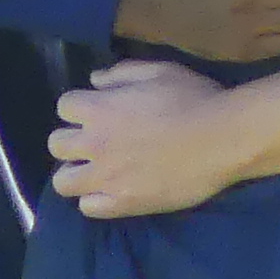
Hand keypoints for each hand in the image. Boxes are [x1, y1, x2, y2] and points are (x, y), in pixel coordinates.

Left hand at [48, 59, 247, 218]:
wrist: (222, 140)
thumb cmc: (194, 99)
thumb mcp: (161, 71)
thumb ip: (122, 73)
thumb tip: (94, 80)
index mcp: (100, 108)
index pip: (64, 106)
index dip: (79, 105)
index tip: (96, 108)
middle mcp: (95, 144)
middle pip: (56, 144)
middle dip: (71, 139)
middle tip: (94, 141)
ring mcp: (106, 177)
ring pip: (63, 182)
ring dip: (75, 172)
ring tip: (97, 170)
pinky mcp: (122, 203)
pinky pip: (88, 207)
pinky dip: (95, 198)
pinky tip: (113, 190)